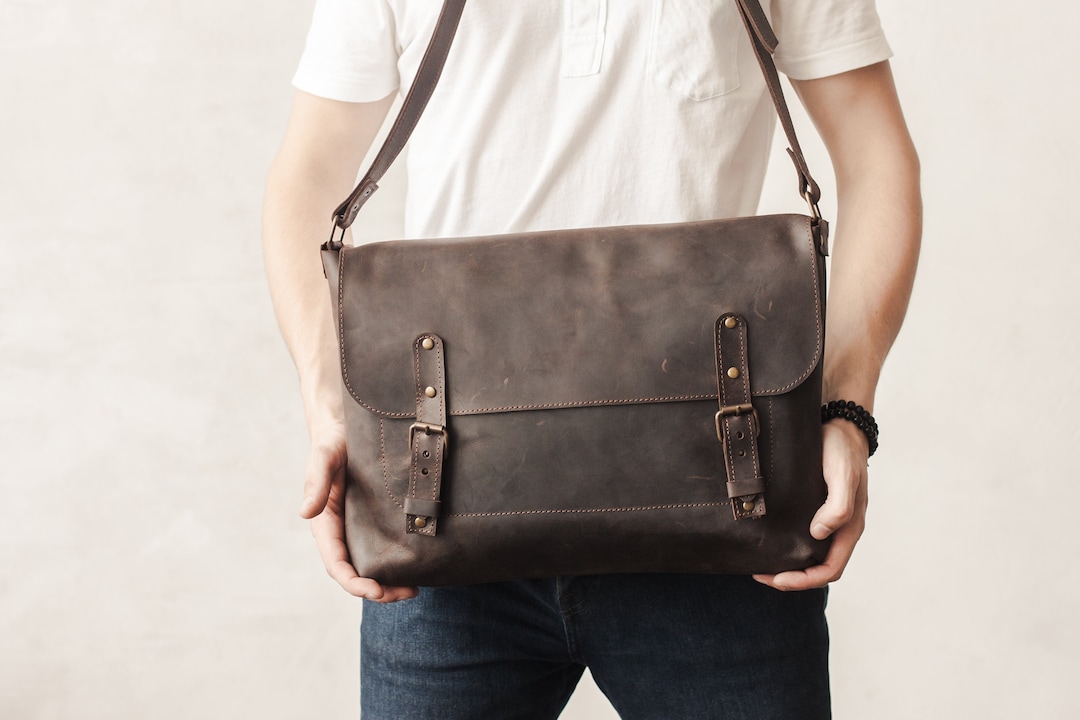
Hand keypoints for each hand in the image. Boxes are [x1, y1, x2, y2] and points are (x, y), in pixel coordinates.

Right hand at [301, 424, 418, 602]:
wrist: (346, 428)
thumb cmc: (332, 442)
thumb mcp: (323, 458)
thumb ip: (316, 483)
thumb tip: (305, 512)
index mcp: (325, 523)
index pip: (337, 563)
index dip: (354, 582)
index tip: (375, 591)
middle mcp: (342, 531)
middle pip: (357, 572)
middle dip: (379, 590)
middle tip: (407, 594)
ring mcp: (359, 527)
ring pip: (372, 564)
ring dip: (390, 582)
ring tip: (413, 589)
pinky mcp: (375, 518)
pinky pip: (384, 546)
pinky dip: (397, 561)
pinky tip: (415, 565)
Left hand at [753, 420, 868, 590]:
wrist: (839, 427)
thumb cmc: (842, 451)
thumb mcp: (842, 476)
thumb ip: (837, 506)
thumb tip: (818, 532)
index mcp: (849, 528)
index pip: (829, 570)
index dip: (804, 580)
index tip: (776, 578)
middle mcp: (839, 529)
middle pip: (817, 568)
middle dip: (791, 578)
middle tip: (760, 575)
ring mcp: (827, 519)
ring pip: (809, 554)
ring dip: (788, 565)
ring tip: (761, 564)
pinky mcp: (815, 508)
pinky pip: (802, 535)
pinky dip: (787, 544)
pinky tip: (768, 539)